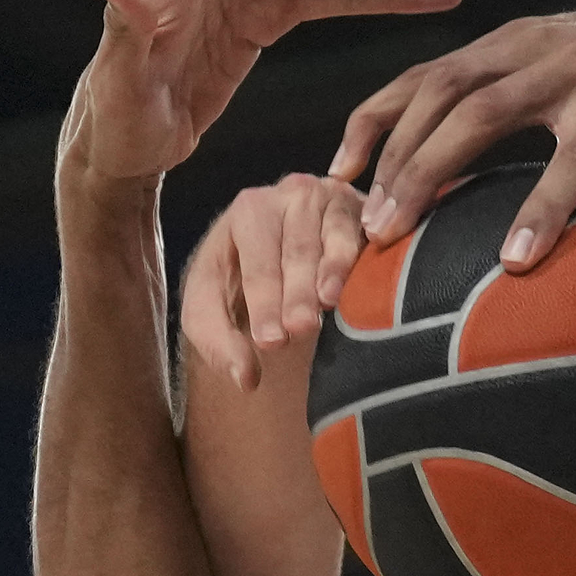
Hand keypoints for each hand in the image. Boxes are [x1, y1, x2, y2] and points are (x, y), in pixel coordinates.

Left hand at [181, 174, 366, 389]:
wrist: (289, 258)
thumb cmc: (247, 283)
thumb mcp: (215, 309)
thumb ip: (219, 343)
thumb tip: (246, 379)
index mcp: (246, 213)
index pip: (255, 259)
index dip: (262, 300)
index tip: (270, 340)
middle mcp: (287, 196)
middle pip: (293, 249)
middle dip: (294, 292)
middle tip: (298, 329)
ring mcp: (328, 198)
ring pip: (329, 239)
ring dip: (327, 274)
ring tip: (324, 306)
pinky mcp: (361, 208)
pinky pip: (358, 233)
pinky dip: (353, 260)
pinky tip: (353, 284)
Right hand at [328, 0, 575, 271]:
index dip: (546, 206)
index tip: (511, 262)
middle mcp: (565, 61)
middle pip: (486, 112)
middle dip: (432, 171)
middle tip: (389, 236)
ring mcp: (521, 41)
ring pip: (442, 83)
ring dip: (395, 146)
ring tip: (362, 214)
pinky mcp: (492, 36)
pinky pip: (422, 70)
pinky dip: (380, 112)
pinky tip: (343, 163)